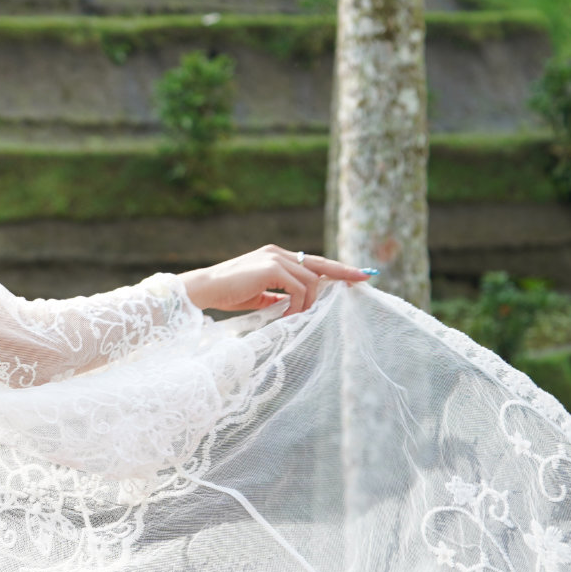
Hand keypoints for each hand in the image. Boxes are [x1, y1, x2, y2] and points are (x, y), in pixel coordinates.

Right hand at [177, 245, 368, 315]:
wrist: (204, 289)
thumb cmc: (226, 294)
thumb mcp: (259, 295)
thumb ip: (279, 295)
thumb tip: (298, 305)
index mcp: (276, 257)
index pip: (313, 262)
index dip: (336, 269)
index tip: (358, 274)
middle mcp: (278, 253)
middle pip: (320, 264)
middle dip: (345, 272)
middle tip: (366, 278)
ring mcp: (276, 258)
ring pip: (312, 281)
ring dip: (309, 303)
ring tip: (296, 318)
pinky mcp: (272, 267)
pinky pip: (300, 288)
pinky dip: (298, 305)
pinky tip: (287, 315)